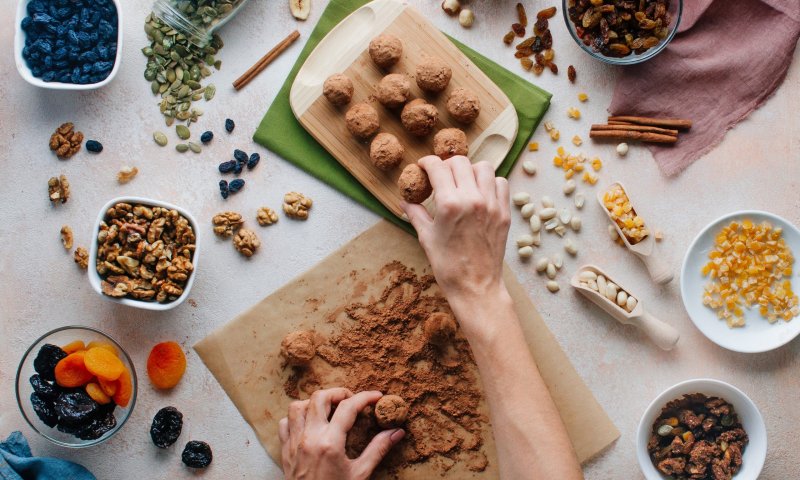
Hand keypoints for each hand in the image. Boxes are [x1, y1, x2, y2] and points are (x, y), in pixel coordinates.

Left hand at [279, 388, 404, 479]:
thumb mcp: (360, 474)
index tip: (377, 397)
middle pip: (320, 398)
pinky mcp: (285, 450)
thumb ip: (378, 449)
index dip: (365, 397)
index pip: (348, 407)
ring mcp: (294, 443)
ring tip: (329, 410)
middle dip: (338, 393)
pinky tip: (309, 424)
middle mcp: (309, 438)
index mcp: (330, 443)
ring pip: (298, 406)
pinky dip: (296, 418)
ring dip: (314, 403)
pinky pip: (285, 424)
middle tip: (352, 401)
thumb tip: (396, 432)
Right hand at [402, 156, 510, 307]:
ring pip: (483, 168)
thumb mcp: (426, 238)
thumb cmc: (448, 266)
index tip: (423, 167)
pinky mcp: (504, 213)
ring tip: (462, 181)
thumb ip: (416, 214)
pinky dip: (490, 182)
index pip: (437, 167)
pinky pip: (500, 183)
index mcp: (449, 204)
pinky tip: (480, 192)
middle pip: (459, 162)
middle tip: (441, 174)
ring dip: (470, 170)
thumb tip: (404, 202)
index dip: (427, 163)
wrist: (476, 287)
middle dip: (446, 164)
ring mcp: (491, 205)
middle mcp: (472, 199)